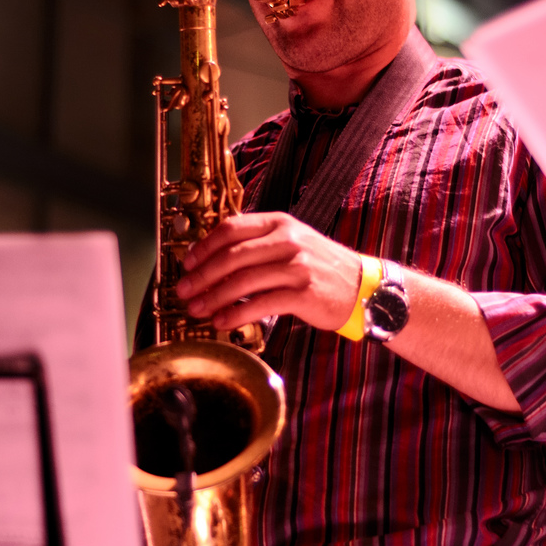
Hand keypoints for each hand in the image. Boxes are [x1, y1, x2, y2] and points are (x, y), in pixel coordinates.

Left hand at [175, 212, 361, 331]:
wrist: (362, 288)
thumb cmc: (319, 268)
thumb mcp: (292, 243)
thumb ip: (257, 245)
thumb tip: (212, 259)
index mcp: (280, 223)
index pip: (232, 228)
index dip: (204, 247)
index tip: (187, 264)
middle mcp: (288, 240)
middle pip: (232, 256)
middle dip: (202, 276)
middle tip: (183, 291)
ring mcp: (297, 266)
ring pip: (243, 281)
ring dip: (213, 297)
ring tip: (196, 310)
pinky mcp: (304, 293)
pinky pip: (261, 303)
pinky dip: (236, 314)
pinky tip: (221, 322)